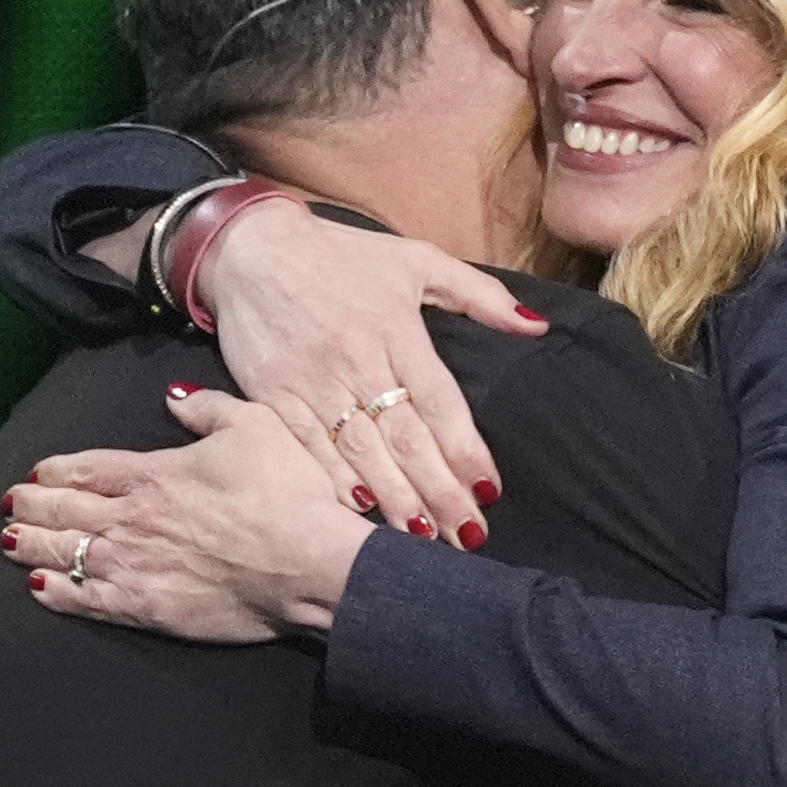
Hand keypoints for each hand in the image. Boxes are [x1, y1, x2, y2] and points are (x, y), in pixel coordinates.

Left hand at [2, 394, 371, 639]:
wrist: (310, 564)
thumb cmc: (289, 494)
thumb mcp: (254, 426)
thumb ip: (208, 408)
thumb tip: (175, 398)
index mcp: (153, 474)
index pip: (86, 470)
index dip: (54, 471)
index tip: (37, 474)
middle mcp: (133, 519)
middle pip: (64, 511)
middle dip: (30, 507)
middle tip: (8, 506)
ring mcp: (137, 566)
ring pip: (66, 554)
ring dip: (31, 546)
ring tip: (9, 542)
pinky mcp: (149, 608)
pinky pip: (88, 600)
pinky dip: (58, 593)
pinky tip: (40, 588)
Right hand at [192, 197, 546, 544]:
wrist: (250, 248)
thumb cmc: (340, 257)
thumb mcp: (415, 259)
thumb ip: (480, 294)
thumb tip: (535, 325)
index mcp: (397, 330)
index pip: (440, 402)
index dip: (465, 449)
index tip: (488, 490)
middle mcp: (358, 360)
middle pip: (407, 438)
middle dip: (441, 492)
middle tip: (468, 535)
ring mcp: (314, 382)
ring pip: (362, 451)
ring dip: (396, 499)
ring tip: (425, 539)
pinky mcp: (275, 397)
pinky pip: (309, 448)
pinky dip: (335, 481)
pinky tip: (360, 511)